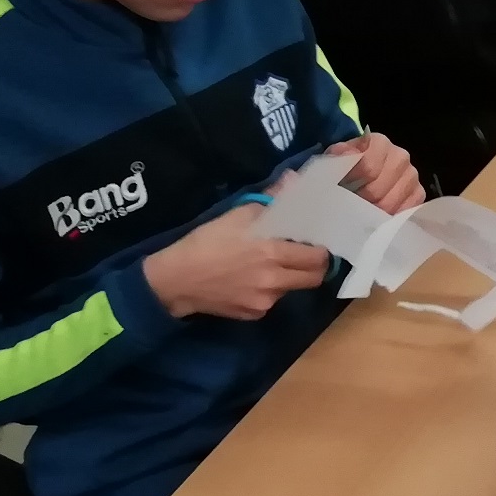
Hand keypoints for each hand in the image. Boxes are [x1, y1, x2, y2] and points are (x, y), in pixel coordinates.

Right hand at [144, 203, 330, 319]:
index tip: (315, 242)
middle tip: (304, 255)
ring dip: (288, 278)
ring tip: (269, 265)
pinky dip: (268, 291)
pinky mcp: (253, 315)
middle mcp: (274, 282)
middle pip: (314, 278)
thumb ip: (271, 200)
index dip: (321, 250)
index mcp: (273, 254)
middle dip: (313, 267)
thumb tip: (293, 180)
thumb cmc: (206, 242)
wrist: (175, 279)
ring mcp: (265, 302)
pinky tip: (250, 280)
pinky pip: (271, 301)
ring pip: (291, 289)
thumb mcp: (237, 216)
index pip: (318, 258)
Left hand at [328, 132, 423, 214]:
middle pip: (378, 189)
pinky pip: (405, 211)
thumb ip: (338, 156)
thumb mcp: (337, 158)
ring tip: (363, 208)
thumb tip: (343, 153)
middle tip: (350, 202)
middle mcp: (400, 156)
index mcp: (380, 143)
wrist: (362, 173)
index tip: (342, 189)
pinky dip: (390, 216)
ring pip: (390, 203)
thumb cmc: (349, 166)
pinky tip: (379, 213)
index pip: (368, 168)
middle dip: (361, 200)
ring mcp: (412, 175)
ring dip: (374, 210)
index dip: (352, 183)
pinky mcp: (419, 193)